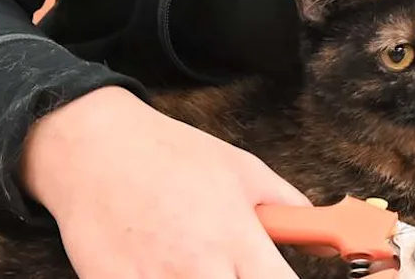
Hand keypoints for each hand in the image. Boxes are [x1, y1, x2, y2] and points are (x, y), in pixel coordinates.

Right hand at [23, 85, 311, 278]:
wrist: (93, 149)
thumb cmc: (169, 155)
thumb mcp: (243, 169)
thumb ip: (288, 207)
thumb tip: (322, 237)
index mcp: (237, 236)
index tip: (273, 278)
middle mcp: (199, 265)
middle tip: (233, 273)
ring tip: (194, 267)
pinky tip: (160, 272)